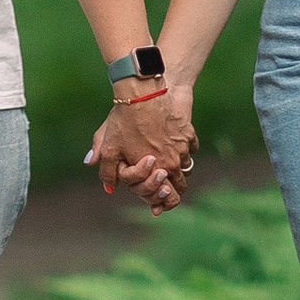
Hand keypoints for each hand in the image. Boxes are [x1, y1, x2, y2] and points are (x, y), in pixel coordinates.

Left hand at [87, 82, 195, 209]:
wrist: (144, 93)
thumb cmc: (124, 121)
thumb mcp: (109, 147)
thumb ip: (108, 172)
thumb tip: (108, 189)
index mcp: (156, 170)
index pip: (170, 196)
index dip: (166, 203)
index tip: (160, 206)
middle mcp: (174, 161)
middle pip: (181, 184)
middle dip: (173, 188)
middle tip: (165, 186)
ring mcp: (183, 146)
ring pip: (186, 166)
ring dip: (178, 169)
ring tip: (167, 165)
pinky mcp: (188, 132)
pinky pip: (190, 148)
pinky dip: (184, 150)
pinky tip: (174, 145)